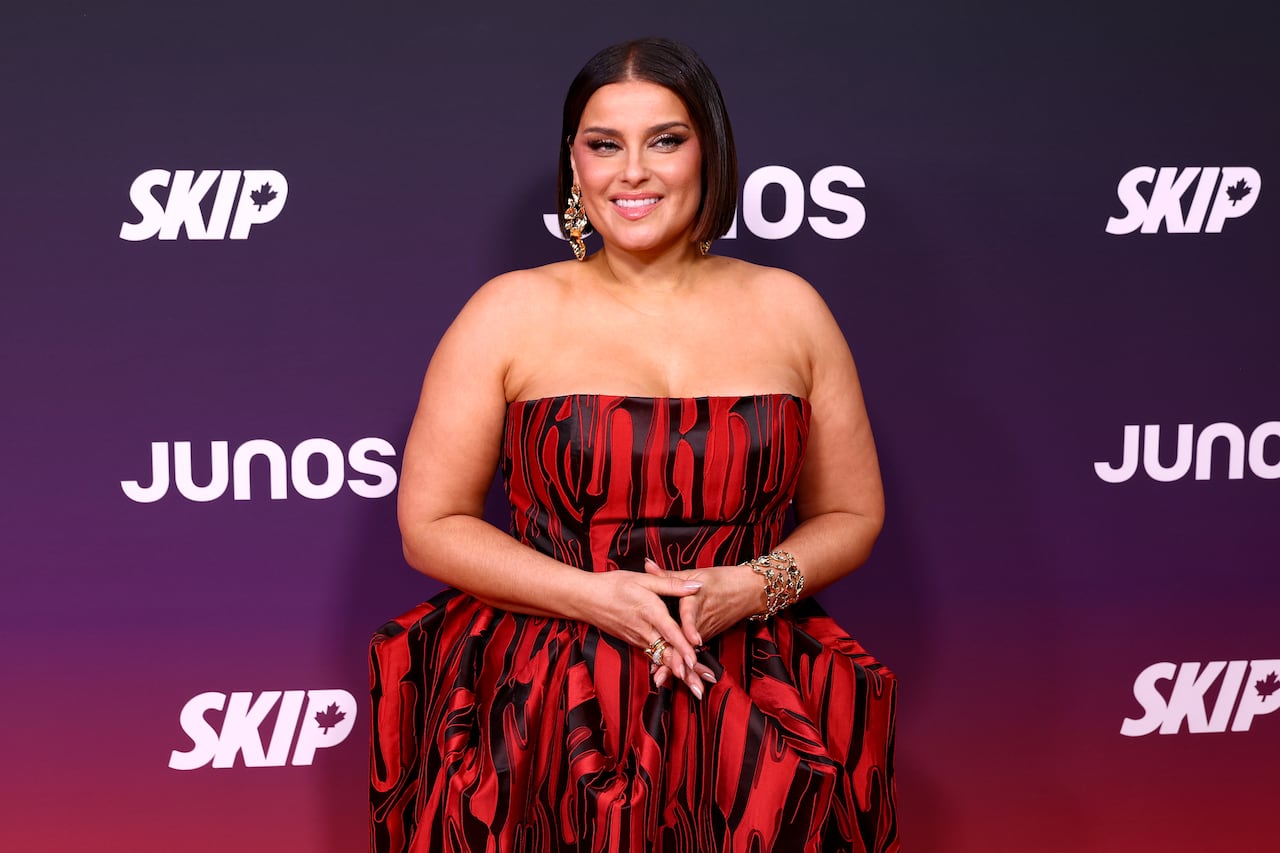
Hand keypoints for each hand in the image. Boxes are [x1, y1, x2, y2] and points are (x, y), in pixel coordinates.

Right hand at [578, 568, 705, 694]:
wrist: (585, 599)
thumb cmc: (613, 586)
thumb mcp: (642, 579)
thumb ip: (671, 584)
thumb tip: (697, 586)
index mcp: (650, 612)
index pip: (670, 633)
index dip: (683, 647)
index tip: (695, 662)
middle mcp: (645, 630)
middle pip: (668, 655)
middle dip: (686, 673)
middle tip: (702, 690)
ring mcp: (639, 639)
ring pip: (663, 659)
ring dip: (680, 674)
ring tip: (697, 689)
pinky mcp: (635, 642)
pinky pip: (654, 657)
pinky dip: (668, 668)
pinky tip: (680, 677)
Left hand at [643, 558, 761, 695]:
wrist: (749, 591)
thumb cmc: (722, 580)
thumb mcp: (694, 574)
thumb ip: (668, 575)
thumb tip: (647, 564)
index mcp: (696, 600)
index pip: (691, 616)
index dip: (690, 628)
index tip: (691, 641)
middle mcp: (701, 620)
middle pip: (687, 642)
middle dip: (676, 659)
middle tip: (661, 674)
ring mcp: (704, 631)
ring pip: (689, 651)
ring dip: (676, 666)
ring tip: (661, 680)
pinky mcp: (706, 636)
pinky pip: (692, 652)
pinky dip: (681, 664)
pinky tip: (666, 676)